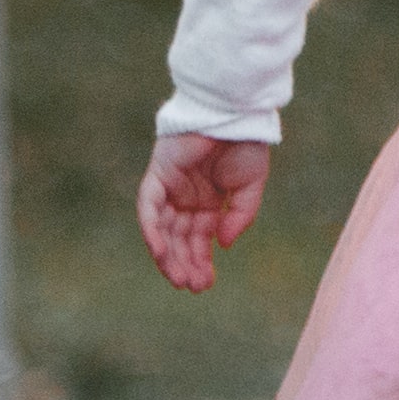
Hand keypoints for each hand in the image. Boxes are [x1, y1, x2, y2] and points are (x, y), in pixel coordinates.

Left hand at [137, 132, 271, 290]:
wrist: (234, 112)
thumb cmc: (245, 143)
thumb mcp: (249, 187)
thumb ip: (239, 216)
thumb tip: (223, 245)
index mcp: (207, 200)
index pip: (198, 238)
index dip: (201, 261)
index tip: (206, 283)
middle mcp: (185, 197)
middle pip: (179, 238)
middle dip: (185, 264)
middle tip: (193, 287)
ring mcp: (170, 186)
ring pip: (163, 229)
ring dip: (169, 255)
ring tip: (180, 278)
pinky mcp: (158, 174)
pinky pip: (149, 207)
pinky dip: (152, 230)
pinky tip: (161, 252)